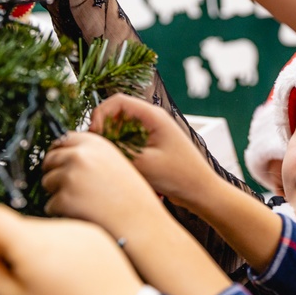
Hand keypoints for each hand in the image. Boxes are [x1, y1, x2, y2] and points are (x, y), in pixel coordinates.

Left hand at [42, 131, 164, 238]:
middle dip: (55, 173)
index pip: (62, 139)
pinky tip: (83, 213)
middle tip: (73, 188)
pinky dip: (62, 211)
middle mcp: (81, 155)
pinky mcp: (64, 198)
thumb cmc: (131, 197)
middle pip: (50, 159)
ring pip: (47, 182)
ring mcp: (70, 176)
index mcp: (95, 144)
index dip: (59, 152)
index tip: (60, 162)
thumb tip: (62, 155)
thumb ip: (91, 155)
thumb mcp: (115, 163)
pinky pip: (50, 205)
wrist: (140, 222)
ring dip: (58, 193)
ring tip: (84, 202)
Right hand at [89, 94, 221, 210]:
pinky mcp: (152, 145)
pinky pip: (129, 142)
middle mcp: (153, 120)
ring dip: (114, 143)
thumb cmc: (180, 177)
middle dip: (105, 131)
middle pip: (117, 115)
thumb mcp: (144, 164)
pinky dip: (123, 151)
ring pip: (121, 130)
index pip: (117, 102)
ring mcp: (153, 132)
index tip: (94, 135)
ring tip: (114, 161)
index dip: (100, 115)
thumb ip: (117, 150)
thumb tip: (93, 143)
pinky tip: (126, 167)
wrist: (202, 192)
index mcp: (154, 116)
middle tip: (101, 151)